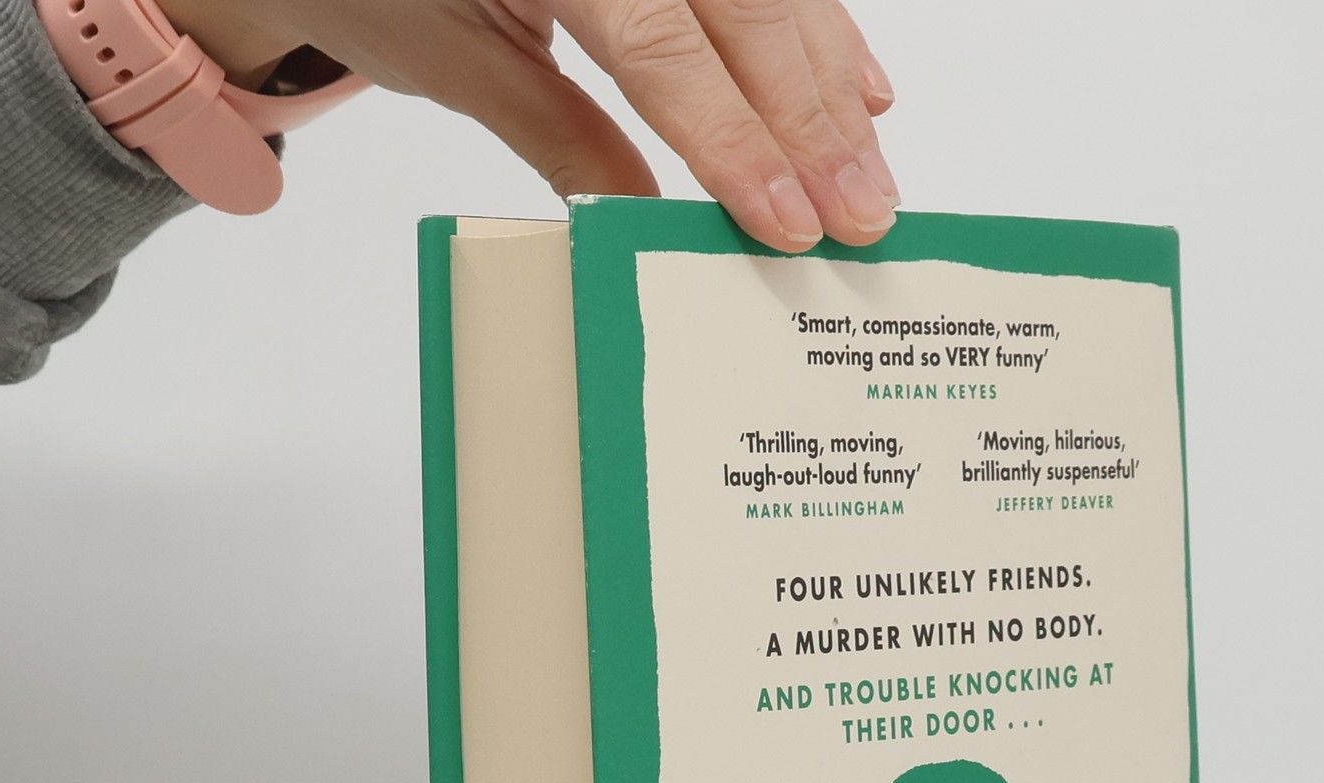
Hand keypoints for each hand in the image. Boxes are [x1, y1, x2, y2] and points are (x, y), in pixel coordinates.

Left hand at [165, 0, 898, 251]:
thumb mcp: (452, 56)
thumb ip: (558, 131)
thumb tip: (648, 219)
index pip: (663, 44)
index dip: (735, 138)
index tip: (787, 219)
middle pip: (743, 5)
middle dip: (811, 118)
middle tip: (860, 214)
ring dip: (831, 81)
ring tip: (870, 172)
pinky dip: (818, 26)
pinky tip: (861, 86)